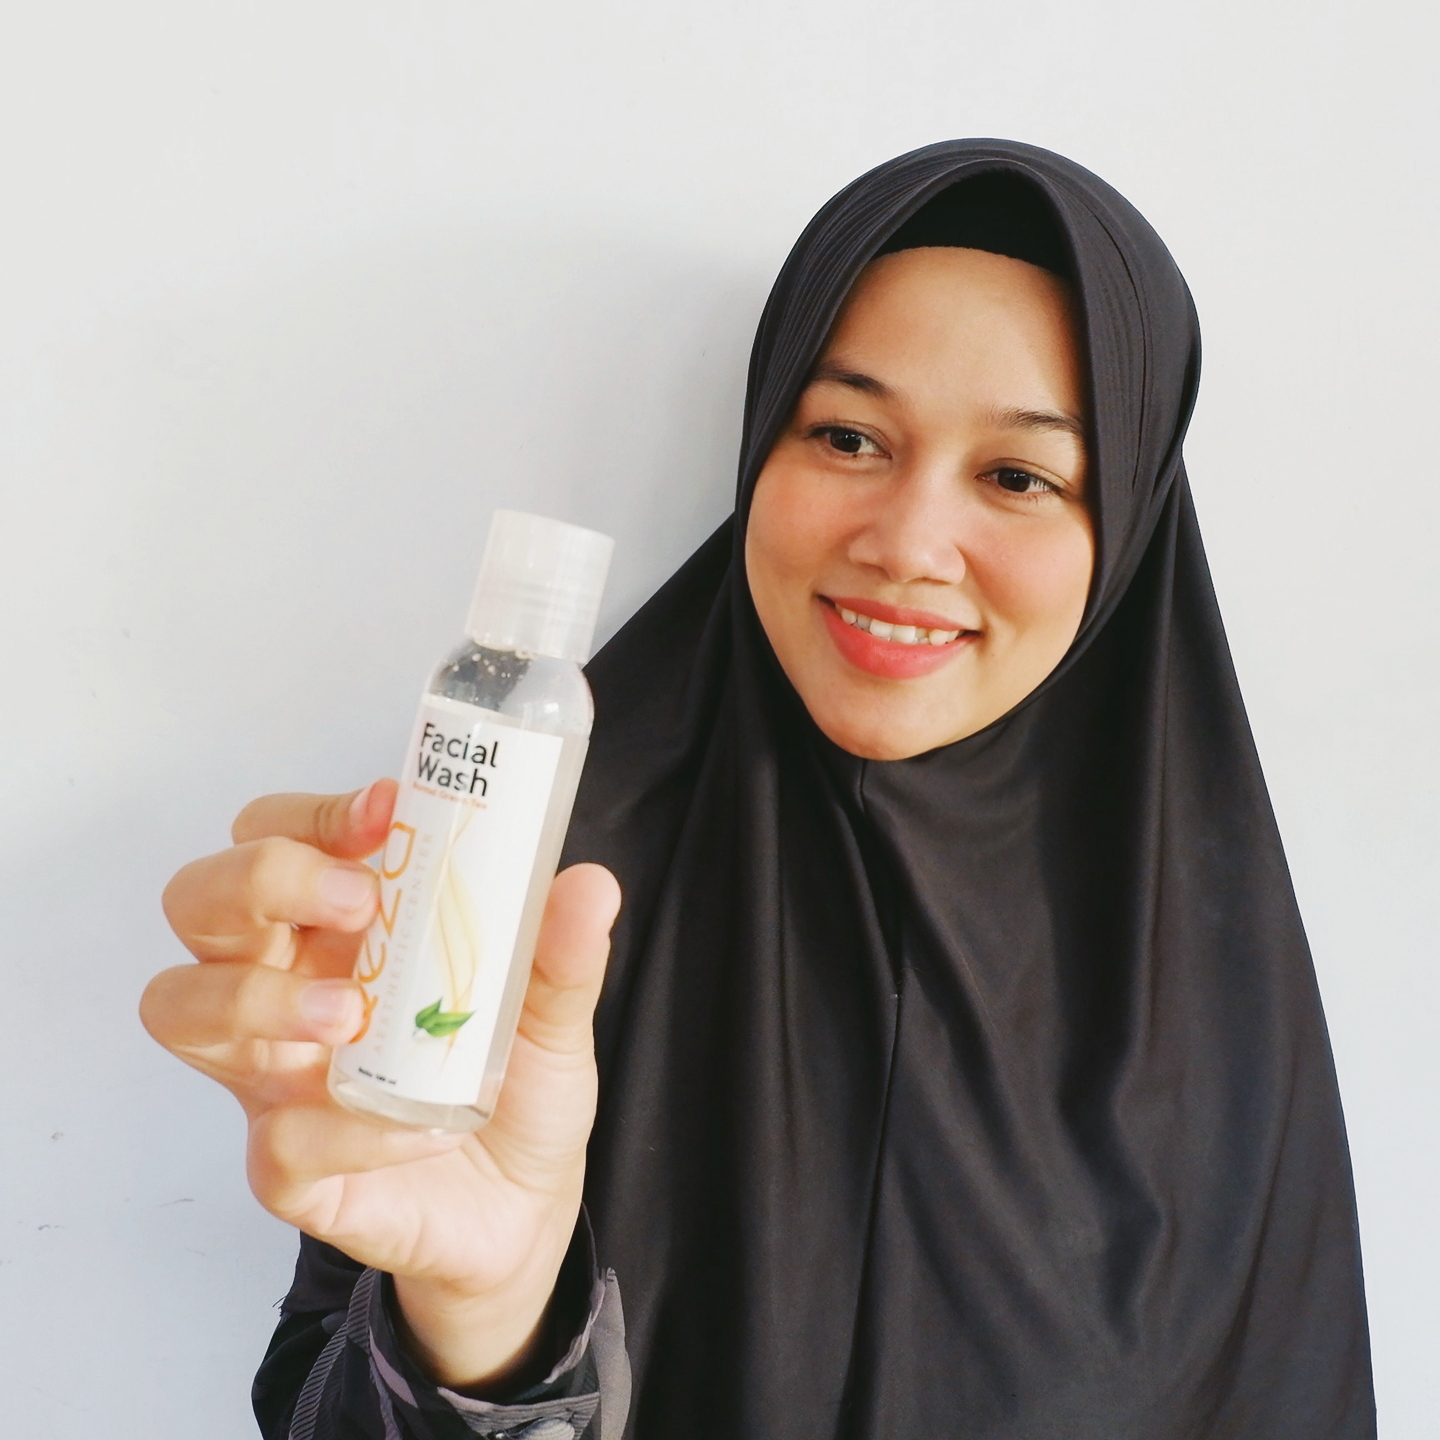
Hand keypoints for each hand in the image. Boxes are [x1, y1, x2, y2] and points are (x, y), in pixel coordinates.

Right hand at [141, 781, 620, 1390]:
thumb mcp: (553, 1009)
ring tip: (351, 1014)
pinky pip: (277, 1143)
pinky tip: (426, 1126)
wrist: (525, 1209)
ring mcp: (276, 1078)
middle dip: (260, 879)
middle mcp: (287, 986)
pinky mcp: (290, 1169)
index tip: (385, 807)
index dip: (311, 815)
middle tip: (358, 902)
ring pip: (181, 1008)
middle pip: (200, 901)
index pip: (274, 836)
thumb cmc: (515, 1087)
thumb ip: (562, 951)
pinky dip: (351, 1130)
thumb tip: (590, 884)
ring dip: (261, 995)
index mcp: (341, 930)